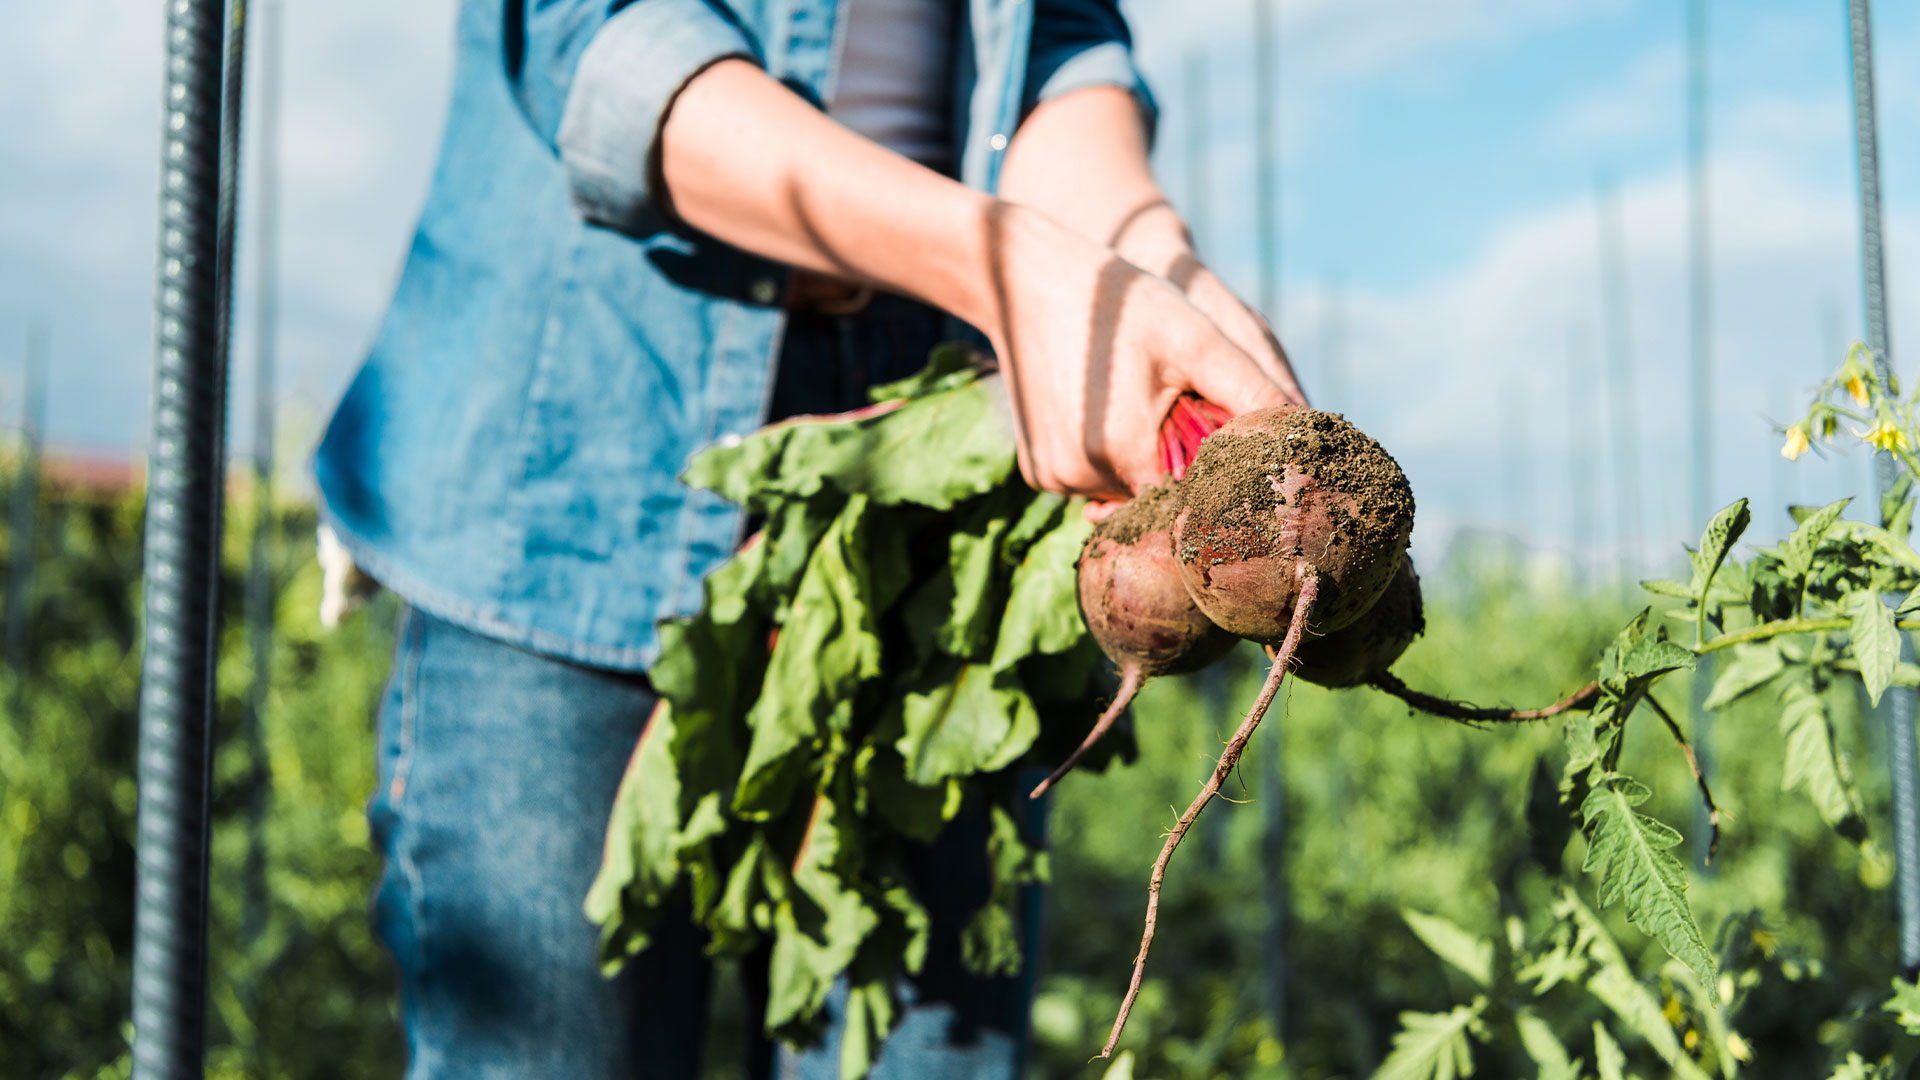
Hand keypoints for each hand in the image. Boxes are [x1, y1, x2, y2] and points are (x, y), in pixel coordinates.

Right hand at [977, 203, 1294, 499]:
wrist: (1023, 279)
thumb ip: (1250, 389)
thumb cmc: (1119, 301)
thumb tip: (1305, 431)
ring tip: (1147, 408)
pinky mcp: (1036, 474)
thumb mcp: (1193, 337)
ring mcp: (1052, 480)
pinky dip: (1111, 459)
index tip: (1241, 471)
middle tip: (1191, 420)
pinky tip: (1111, 411)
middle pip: (1157, 501)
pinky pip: (1090, 482)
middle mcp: (1079, 480)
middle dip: (1184, 471)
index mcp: (1122, 454)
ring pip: (1123, 494)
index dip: (1220, 490)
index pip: (1192, 506)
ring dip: (1146, 463)